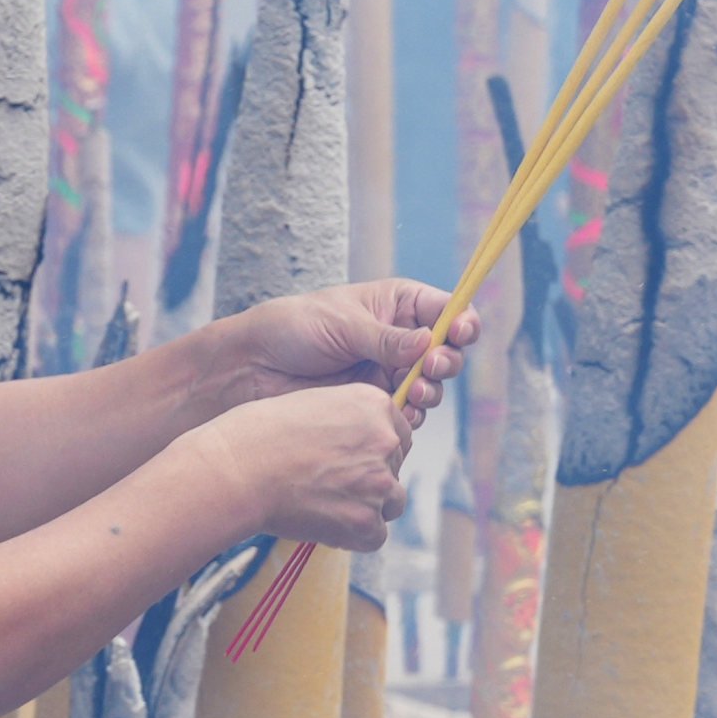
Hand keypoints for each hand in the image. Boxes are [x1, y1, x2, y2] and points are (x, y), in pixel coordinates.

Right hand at [191, 383, 410, 549]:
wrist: (235, 470)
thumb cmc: (258, 435)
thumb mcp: (312, 406)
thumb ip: (349, 422)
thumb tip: (365, 449)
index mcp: (375, 404)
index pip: (397, 434)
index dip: (370, 448)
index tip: (344, 456)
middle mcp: (385, 441)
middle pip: (395, 468)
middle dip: (368, 477)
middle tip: (324, 481)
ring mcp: (380, 484)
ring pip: (390, 502)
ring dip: (364, 506)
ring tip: (321, 501)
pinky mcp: (367, 522)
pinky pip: (373, 535)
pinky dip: (351, 534)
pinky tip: (319, 520)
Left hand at [211, 278, 467, 440]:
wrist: (256, 365)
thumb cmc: (294, 327)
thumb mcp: (342, 324)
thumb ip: (386, 338)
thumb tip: (428, 343)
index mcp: (397, 304)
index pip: (446, 309)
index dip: (461, 321)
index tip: (459, 333)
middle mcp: (401, 337)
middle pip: (447, 351)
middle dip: (447, 360)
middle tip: (432, 366)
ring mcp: (391, 370)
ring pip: (433, 384)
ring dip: (431, 389)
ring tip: (414, 390)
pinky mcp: (378, 400)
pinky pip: (409, 411)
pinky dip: (411, 413)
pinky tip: (401, 412)